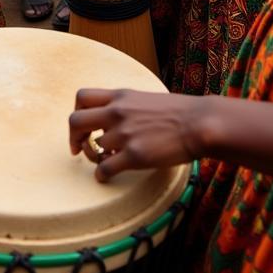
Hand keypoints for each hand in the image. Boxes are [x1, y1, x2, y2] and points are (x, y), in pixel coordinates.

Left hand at [69, 88, 203, 180]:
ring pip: (92, 148)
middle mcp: (117, 112)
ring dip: (94, 157)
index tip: (83, 126)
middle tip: (79, 148)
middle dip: (73, 137)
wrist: (199, 123)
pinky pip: (104, 169)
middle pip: (75, 121)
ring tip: (106, 161)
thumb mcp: (145, 98)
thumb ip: (125, 106)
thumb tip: (110, 120)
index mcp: (120, 96)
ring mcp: (124, 134)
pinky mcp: (134, 155)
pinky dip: (101, 175)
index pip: (82, 96)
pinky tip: (106, 177)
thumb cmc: (178, 112)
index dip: (77, 112)